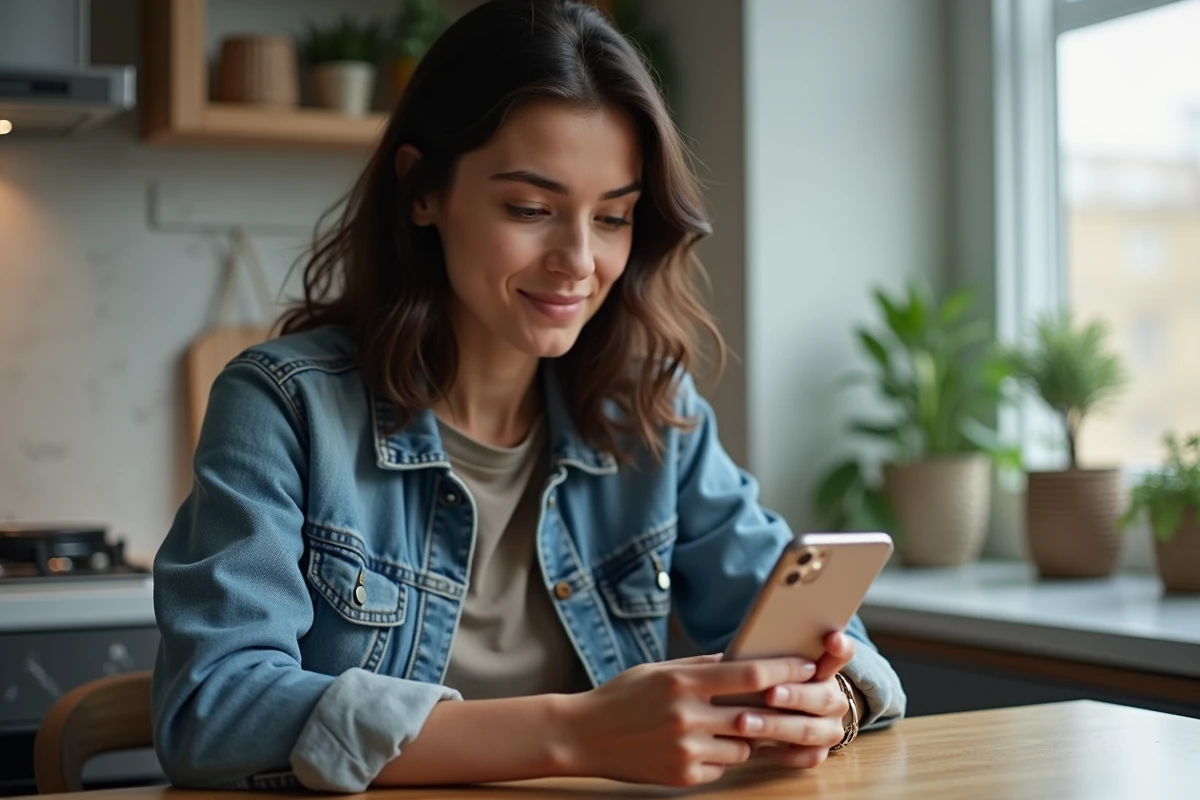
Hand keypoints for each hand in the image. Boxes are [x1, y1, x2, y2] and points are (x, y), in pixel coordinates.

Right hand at [557, 653, 816, 786]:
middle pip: (755, 713)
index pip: (749, 675)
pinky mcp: (683, 776)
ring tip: (730, 725)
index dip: (786, 670)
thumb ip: (702, 666)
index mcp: (683, 682)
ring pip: (744, 745)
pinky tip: (702, 746)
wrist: (583, 736)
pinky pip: (723, 766)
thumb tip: (744, 657)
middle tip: (799, 700)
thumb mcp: (660, 670)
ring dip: (747, 736)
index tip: (809, 664)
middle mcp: (687, 716)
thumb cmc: (622, 696)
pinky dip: (722, 756)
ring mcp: (686, 749)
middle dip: (781, 708)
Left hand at [744, 631, 857, 769]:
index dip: (841, 647)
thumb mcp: (773, 666)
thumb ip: (770, 659)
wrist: (789, 714)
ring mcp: (830, 728)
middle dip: (795, 696)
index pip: (842, 653)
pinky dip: (780, 753)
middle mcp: (834, 699)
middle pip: (823, 697)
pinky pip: (805, 757)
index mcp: (826, 669)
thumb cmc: (771, 682)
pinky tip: (756, 747)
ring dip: (775, 726)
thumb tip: (738, 655)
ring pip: (809, 730)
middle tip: (769, 694)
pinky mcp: (820, 752)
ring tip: (744, 722)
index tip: (833, 638)